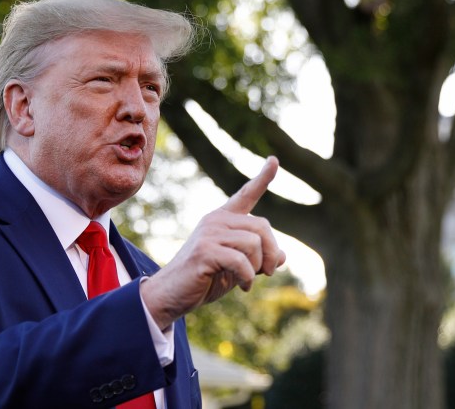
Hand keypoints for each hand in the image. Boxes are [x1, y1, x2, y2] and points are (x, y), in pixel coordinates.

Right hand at [141, 156, 286, 329]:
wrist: (171, 295)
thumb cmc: (204, 281)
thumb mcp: (237, 269)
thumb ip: (257, 259)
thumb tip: (283, 256)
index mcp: (223, 220)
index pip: (246, 195)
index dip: (263, 178)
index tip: (274, 160)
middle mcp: (215, 220)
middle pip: (262, 227)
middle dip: (271, 253)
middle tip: (267, 273)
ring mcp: (209, 233)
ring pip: (254, 243)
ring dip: (257, 267)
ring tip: (247, 281)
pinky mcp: (205, 250)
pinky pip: (241, 261)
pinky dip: (247, 278)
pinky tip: (242, 287)